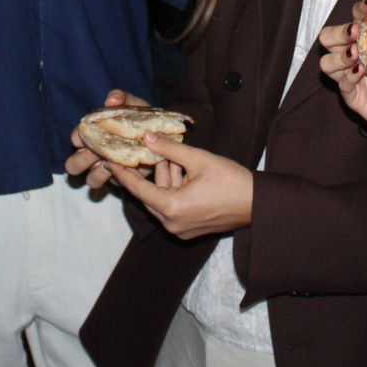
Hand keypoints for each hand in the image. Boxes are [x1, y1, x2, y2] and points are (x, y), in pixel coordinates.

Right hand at [64, 90, 184, 190]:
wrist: (163, 134)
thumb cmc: (141, 117)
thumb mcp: (133, 103)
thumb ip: (121, 97)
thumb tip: (110, 101)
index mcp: (93, 132)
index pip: (76, 137)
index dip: (78, 138)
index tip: (86, 138)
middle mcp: (95, 152)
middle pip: (74, 164)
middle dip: (80, 161)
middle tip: (96, 154)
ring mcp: (107, 168)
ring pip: (91, 179)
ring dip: (99, 173)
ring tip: (111, 163)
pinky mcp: (121, 179)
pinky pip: (113, 184)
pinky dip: (119, 178)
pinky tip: (128, 168)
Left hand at [107, 135, 251, 239]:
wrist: (258, 204)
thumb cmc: (231, 181)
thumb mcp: (199, 159)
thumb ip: (170, 148)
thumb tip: (146, 137)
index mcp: (171, 208)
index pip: (137, 189)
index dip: (122, 172)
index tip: (107, 159)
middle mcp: (171, 223)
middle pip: (150, 193)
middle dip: (151, 171)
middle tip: (148, 150)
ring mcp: (181, 229)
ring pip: (163, 198)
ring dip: (167, 178)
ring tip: (176, 157)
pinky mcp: (190, 229)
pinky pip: (173, 206)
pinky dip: (175, 189)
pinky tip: (185, 171)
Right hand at [318, 0, 366, 140]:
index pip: (356, 17)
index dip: (360, 9)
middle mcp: (357, 54)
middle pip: (329, 37)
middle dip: (338, 32)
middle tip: (354, 32)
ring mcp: (352, 76)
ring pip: (327, 62)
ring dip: (338, 55)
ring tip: (355, 54)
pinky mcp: (354, 96)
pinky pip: (341, 84)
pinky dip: (348, 77)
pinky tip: (360, 72)